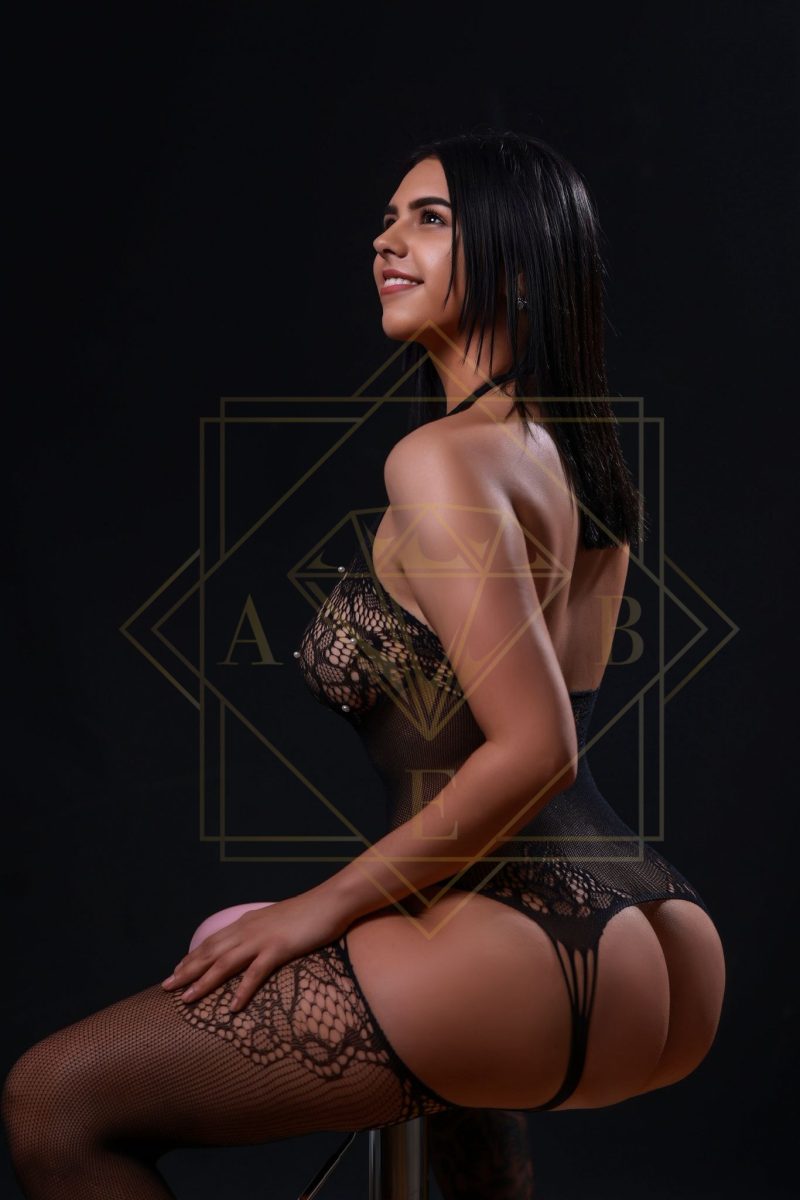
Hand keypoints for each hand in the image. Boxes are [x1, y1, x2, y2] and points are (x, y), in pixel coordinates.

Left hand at [160, 887, 351, 1011]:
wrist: (330, 902)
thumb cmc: (307, 914)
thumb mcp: (276, 921)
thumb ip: (261, 932)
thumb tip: (251, 946)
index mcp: (246, 923)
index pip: (212, 942)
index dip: (192, 957)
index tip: (175, 971)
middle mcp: (248, 930)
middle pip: (210, 952)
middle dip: (187, 970)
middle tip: (166, 987)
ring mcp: (262, 939)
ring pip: (225, 963)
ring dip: (204, 982)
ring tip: (187, 1000)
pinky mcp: (279, 948)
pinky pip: (256, 973)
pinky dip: (242, 990)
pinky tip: (233, 1007)